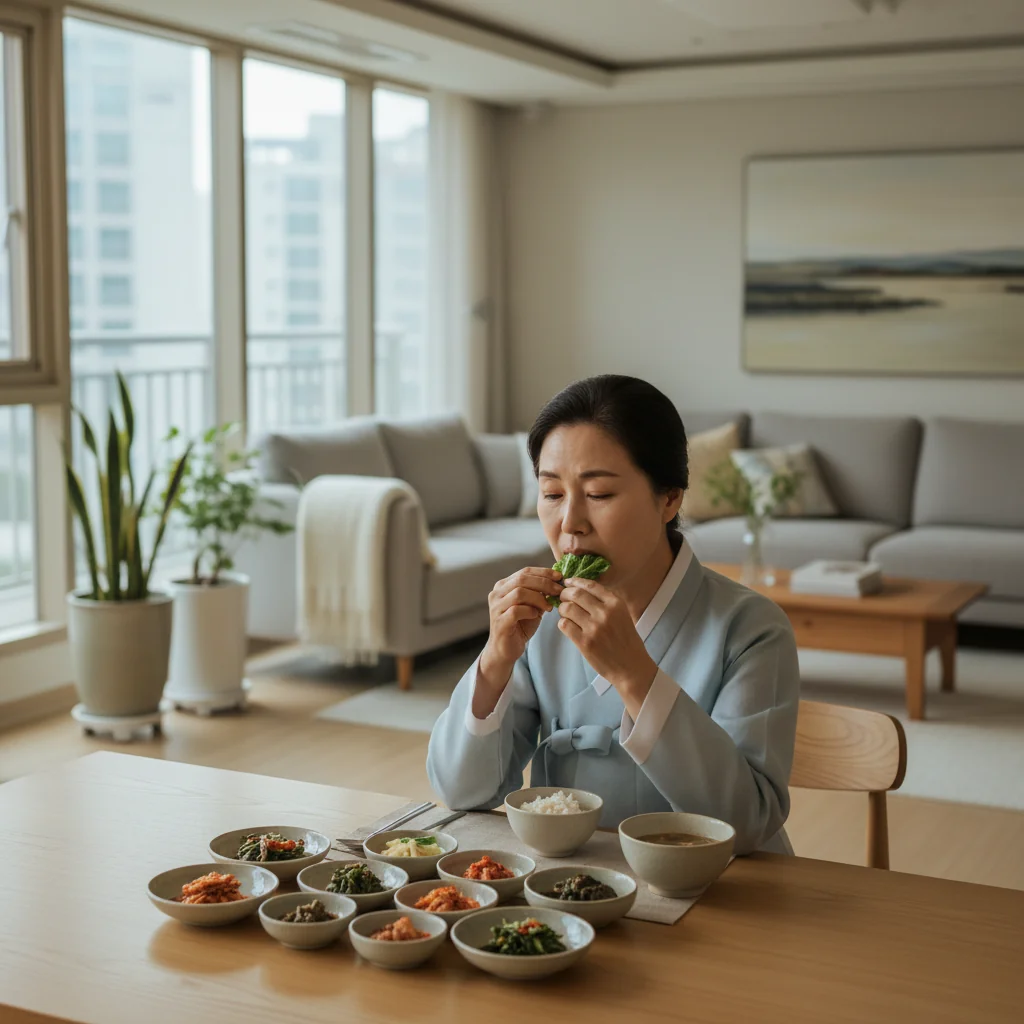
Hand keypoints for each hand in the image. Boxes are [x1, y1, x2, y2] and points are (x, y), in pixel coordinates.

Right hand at [475, 568, 563, 717]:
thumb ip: (540, 593)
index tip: (560, 577)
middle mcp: (497, 593)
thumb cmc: (520, 625)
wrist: (506, 649)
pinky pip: (516, 610)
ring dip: (539, 598)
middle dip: (544, 583)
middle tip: (559, 590)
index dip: (544, 572)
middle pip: (522, 579)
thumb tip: (559, 581)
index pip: (525, 571)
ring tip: (550, 606)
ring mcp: (496, 607)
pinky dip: (530, 611)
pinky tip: (537, 615)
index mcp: (504, 585)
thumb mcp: (532, 605)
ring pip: (519, 592)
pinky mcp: (499, 621)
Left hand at [556, 578, 657, 716]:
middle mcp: (605, 613)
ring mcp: (594, 628)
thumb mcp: (622, 614)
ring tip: (566, 614)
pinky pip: (564, 625)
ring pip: (567, 608)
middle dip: (564, 594)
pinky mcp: (585, 642)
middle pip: (575, 594)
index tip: (567, 582)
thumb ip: (604, 602)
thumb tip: (580, 589)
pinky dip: (562, 623)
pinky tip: (568, 626)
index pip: (589, 585)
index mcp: (616, 603)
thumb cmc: (625, 640)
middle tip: (562, 598)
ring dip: (562, 609)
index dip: (575, 581)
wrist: (631, 666)